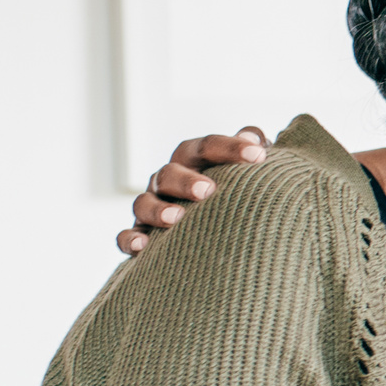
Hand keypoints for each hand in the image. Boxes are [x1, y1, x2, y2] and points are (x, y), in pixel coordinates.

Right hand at [119, 127, 270, 253]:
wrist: (217, 223)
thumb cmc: (235, 187)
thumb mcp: (246, 164)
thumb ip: (253, 146)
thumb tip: (255, 139)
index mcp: (194, 160)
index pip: (208, 147)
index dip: (230, 148)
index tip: (258, 156)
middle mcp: (169, 180)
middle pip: (169, 173)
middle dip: (186, 181)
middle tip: (207, 191)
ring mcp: (153, 206)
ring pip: (143, 202)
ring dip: (157, 209)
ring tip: (176, 218)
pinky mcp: (142, 234)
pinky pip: (127, 236)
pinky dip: (131, 239)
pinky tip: (143, 246)